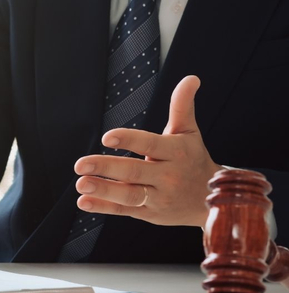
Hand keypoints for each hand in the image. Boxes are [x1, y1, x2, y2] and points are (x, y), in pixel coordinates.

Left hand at [75, 75, 222, 226]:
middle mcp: (167, 177)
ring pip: (129, 196)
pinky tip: (83, 202)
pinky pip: (123, 210)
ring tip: (81, 184)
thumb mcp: (189, 132)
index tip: (107, 137)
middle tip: (80, 164)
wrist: (211, 200)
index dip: (129, 140)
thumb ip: (182, 106)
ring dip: (103, 191)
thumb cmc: (193, 159)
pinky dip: (103, 207)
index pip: (150, 145)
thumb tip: (190, 78)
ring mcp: (157, 198)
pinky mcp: (148, 214)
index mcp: (175, 153)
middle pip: (134, 172)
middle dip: (106, 168)